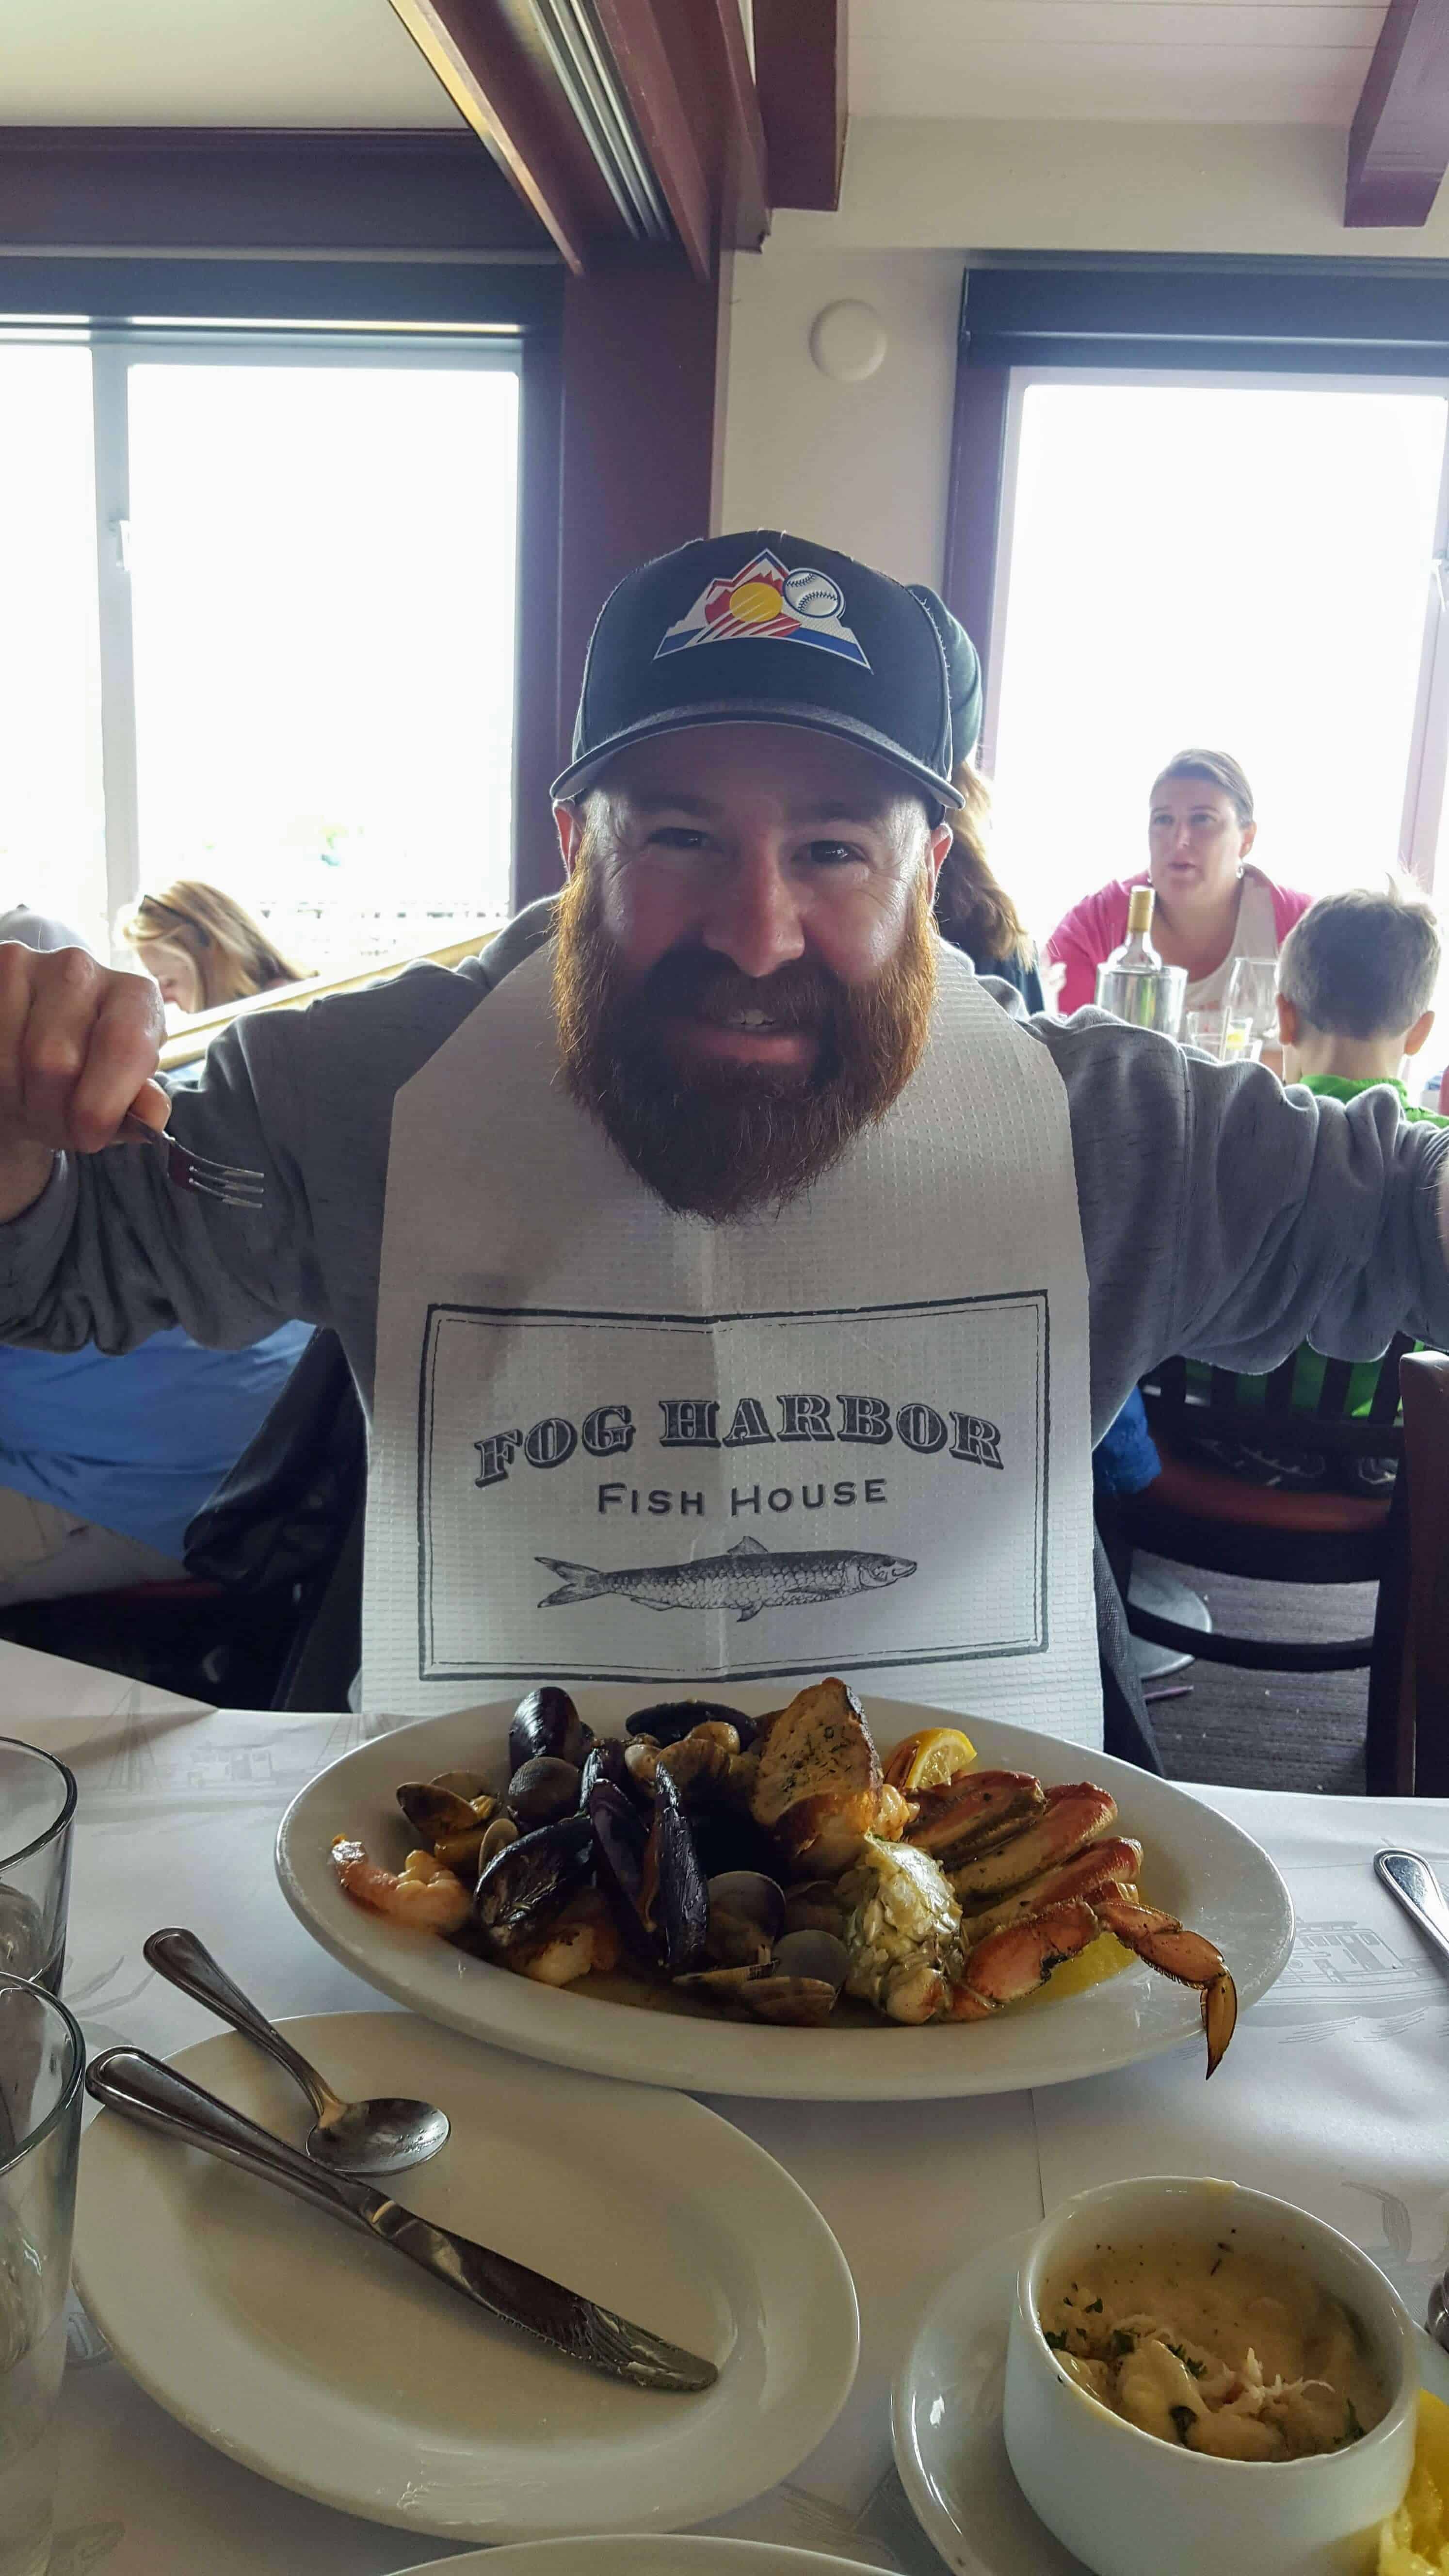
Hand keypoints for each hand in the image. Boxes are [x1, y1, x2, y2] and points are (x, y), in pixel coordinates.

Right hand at [0, 944, 166, 1216]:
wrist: (33, 1063)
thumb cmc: (84, 1080)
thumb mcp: (118, 1098)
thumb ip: (137, 1105)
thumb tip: (152, 1114)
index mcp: (134, 995)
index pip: (123, 1045)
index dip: (102, 1104)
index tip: (90, 1135)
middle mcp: (81, 969)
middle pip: (57, 1059)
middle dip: (53, 1111)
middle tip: (57, 1125)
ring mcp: (26, 964)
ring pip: (11, 1060)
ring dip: (19, 1099)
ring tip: (31, 1103)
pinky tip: (8, 1082)